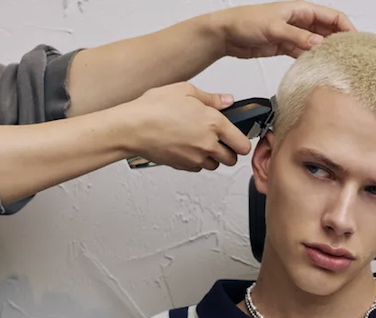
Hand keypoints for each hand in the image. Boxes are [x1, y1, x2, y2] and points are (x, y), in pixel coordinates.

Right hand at [124, 82, 251, 171]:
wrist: (133, 127)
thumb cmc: (154, 108)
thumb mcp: (185, 90)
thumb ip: (211, 98)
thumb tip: (227, 100)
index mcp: (213, 123)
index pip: (242, 144)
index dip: (242, 141)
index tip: (238, 137)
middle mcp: (208, 144)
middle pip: (232, 159)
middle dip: (229, 150)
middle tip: (219, 139)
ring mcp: (196, 158)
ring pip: (215, 165)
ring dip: (213, 156)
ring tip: (199, 141)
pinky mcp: (184, 167)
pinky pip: (199, 168)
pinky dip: (197, 160)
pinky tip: (187, 146)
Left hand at [215, 1, 355, 60]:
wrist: (226, 34)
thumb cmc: (245, 22)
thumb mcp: (274, 28)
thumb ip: (297, 37)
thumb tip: (318, 45)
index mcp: (300, 9)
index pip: (331, 16)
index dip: (345, 27)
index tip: (355, 42)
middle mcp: (299, 20)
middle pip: (326, 30)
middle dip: (339, 42)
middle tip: (349, 58)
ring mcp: (293, 34)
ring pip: (316, 44)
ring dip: (325, 53)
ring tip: (337, 66)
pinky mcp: (285, 47)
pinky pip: (303, 54)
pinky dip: (311, 60)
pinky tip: (317, 69)